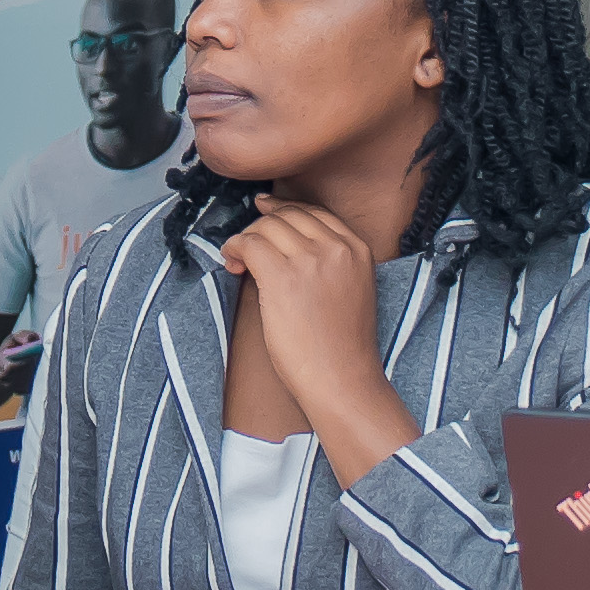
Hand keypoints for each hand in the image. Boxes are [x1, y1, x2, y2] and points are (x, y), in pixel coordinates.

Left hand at [221, 201, 413, 481]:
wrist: (342, 379)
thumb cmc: (342, 348)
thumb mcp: (351, 290)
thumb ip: (330, 262)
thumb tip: (284, 243)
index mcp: (357, 249)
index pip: (314, 213)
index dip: (284, 209)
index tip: (265, 209)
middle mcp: (336, 248)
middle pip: (287, 216)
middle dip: (261, 226)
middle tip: (246, 247)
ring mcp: (310, 260)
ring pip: (265, 226)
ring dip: (244, 239)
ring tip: (237, 262)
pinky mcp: (283, 277)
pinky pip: (249, 244)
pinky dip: (233, 248)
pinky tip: (232, 264)